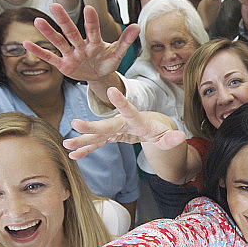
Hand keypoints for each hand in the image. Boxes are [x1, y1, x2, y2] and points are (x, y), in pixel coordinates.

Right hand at [26, 4, 138, 81]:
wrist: (98, 74)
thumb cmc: (107, 60)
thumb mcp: (117, 53)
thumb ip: (125, 41)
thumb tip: (137, 26)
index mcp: (95, 43)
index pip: (93, 31)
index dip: (92, 22)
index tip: (89, 8)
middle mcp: (81, 46)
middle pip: (72, 33)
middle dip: (64, 21)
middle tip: (54, 5)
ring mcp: (71, 55)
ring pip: (59, 42)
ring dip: (49, 33)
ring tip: (38, 20)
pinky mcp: (64, 65)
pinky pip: (50, 58)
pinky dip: (39, 52)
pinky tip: (26, 43)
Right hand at [64, 87, 186, 158]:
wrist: (152, 126)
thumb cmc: (161, 130)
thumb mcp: (168, 136)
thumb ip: (172, 138)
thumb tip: (181, 137)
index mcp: (137, 120)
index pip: (129, 110)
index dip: (121, 101)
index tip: (111, 91)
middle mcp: (122, 122)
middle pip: (106, 125)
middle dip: (91, 126)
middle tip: (75, 124)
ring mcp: (115, 129)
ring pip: (97, 135)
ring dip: (82, 140)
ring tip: (67, 144)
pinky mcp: (111, 136)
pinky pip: (97, 144)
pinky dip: (86, 149)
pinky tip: (73, 155)